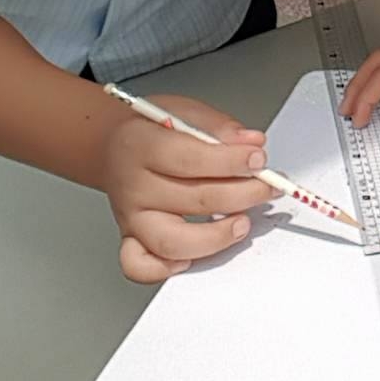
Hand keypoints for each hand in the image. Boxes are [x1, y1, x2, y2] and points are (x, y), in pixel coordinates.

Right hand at [100, 95, 282, 284]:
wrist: (112, 146)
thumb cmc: (150, 130)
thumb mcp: (183, 112)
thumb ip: (218, 127)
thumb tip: (251, 143)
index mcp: (143, 146)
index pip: (191, 160)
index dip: (231, 162)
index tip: (258, 160)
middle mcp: (134, 185)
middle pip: (193, 200)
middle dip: (243, 195)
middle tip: (267, 188)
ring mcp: (131, 217)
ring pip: (172, 242)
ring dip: (216, 237)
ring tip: (242, 223)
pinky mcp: (130, 238)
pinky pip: (141, 266)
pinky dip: (167, 268)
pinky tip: (195, 254)